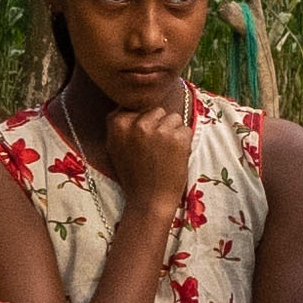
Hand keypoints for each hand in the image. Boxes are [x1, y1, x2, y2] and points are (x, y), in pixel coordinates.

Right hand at [96, 93, 196, 211]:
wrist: (148, 201)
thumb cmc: (133, 175)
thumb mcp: (115, 146)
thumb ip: (122, 124)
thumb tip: (135, 102)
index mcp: (118, 123)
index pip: (139, 108)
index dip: (144, 124)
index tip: (142, 142)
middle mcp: (137, 123)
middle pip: (157, 110)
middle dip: (159, 126)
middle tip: (154, 150)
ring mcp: (158, 130)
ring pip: (174, 117)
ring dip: (173, 133)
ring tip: (164, 154)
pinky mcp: (177, 138)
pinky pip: (186, 130)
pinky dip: (184, 143)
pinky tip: (174, 158)